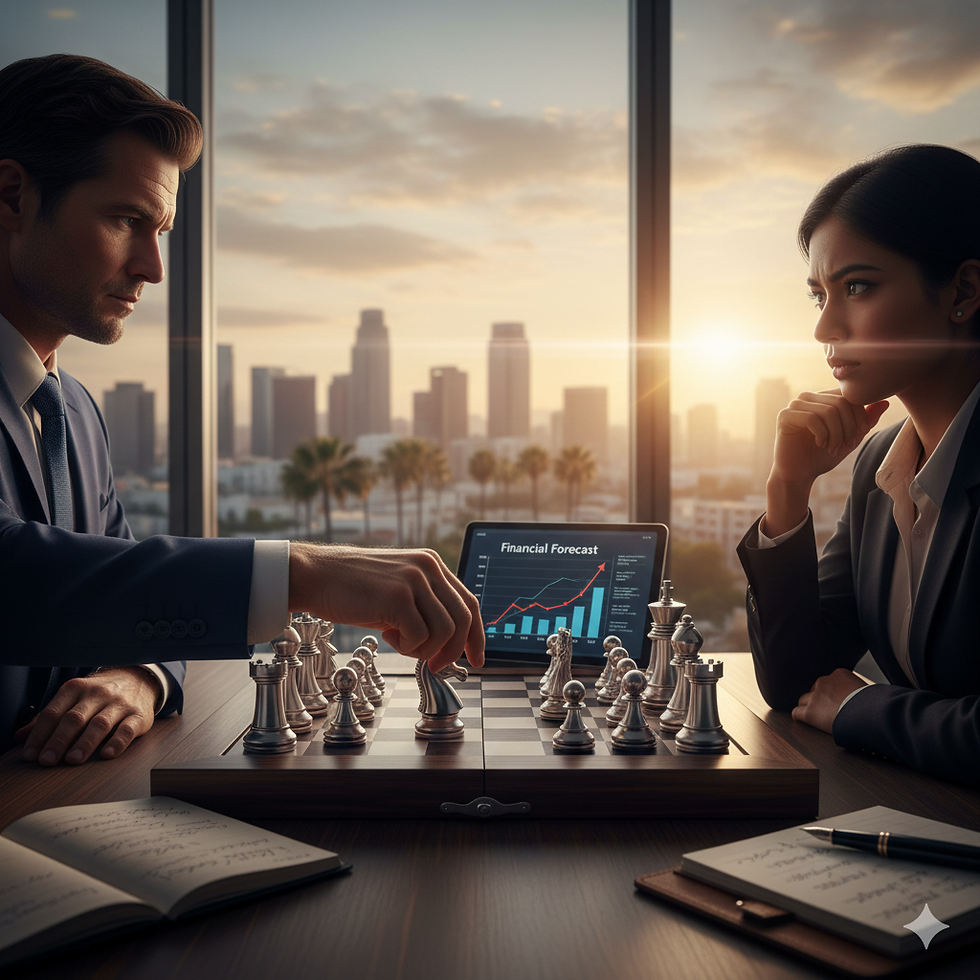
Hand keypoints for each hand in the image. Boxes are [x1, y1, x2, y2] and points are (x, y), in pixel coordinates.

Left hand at [16, 667, 159, 765]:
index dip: (40, 734)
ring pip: (100, 723)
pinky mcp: (138, 715)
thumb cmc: (100, 694)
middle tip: (47, 760)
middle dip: (59, 741)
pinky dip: (117, 742)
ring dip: (84, 743)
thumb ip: (49, 717)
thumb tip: (20, 737)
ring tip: (72, 760)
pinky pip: (127, 729)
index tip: (30, 754)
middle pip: (75, 718)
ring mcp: (120, 704)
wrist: (139, 679)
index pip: (54, 712)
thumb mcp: (73, 698)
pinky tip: (107, 754)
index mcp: (77, 688)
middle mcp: (98, 694)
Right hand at [288, 543, 484, 671]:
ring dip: (424, 649)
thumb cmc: (353, 588)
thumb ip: (425, 606)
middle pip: (463, 619)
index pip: (469, 602)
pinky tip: (387, 635)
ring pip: (444, 631)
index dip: (476, 635)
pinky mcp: (397, 596)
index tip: (476, 658)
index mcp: (431, 564)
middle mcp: (427, 568)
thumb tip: (449, 643)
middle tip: (435, 666)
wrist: (316, 575)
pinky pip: (419, 636)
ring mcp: (413, 580)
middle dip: (452, 651)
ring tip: (399, 642)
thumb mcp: (398, 590)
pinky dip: (406, 646)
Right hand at [764, 390, 888, 535]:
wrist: (799, 475)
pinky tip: (821, 445)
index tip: (858, 436)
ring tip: (833, 449)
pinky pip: (812, 419)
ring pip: (828, 411)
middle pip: (841, 402)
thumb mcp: (850, 438)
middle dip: (849, 427)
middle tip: (846, 446)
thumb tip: (885, 402)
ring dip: (836, 434)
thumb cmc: (822, 456)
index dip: (860, 415)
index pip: (849, 396)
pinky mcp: (785, 416)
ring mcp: (794, 405)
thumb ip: (865, 420)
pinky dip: (822, 435)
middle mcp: (807, 397)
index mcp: (822, 398)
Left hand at [791, 668, 867, 733]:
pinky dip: (800, 717)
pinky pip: (796, 713)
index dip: (832, 693)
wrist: (869, 714)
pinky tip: (804, 721)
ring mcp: (815, 696)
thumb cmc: (874, 705)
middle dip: (820, 700)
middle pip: (815, 690)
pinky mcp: (809, 712)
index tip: (838, 701)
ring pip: (803, 700)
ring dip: (809, 708)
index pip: (828, 681)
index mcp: (839, 674)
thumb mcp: (867, 689)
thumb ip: (857, 689)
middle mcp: (823, 682)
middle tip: (829, 711)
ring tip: (819, 717)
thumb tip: (862, 697)